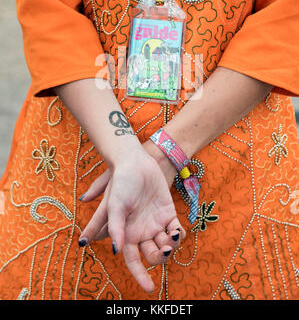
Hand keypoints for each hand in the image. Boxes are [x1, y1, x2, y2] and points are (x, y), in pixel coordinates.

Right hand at [78, 146, 185, 292]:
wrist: (136, 162)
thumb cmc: (121, 182)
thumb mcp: (115, 204)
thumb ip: (116, 227)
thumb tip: (117, 251)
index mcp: (126, 234)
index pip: (132, 261)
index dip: (140, 275)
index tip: (150, 288)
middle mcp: (141, 232)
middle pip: (153, 255)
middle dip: (159, 257)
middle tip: (164, 251)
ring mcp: (155, 223)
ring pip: (166, 244)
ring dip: (170, 245)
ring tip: (171, 235)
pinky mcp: (168, 213)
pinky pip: (176, 230)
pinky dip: (179, 234)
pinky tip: (177, 231)